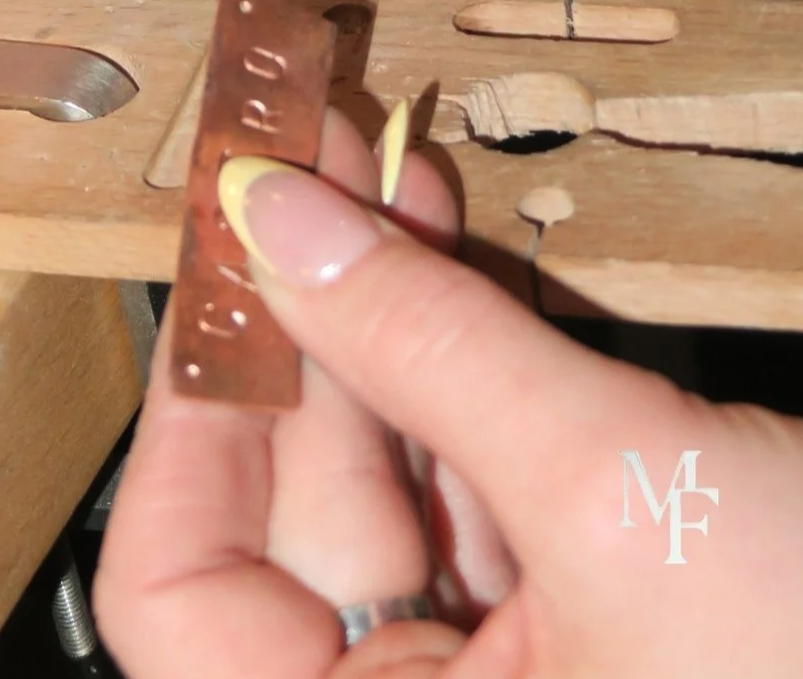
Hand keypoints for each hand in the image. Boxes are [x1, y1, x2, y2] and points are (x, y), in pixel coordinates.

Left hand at [93, 106, 802, 678]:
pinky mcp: (563, 592)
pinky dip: (450, 346)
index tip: (217, 258)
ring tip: (362, 173)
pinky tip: (432, 239)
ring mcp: (495, 660)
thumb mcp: (620, 492)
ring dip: (372, 309)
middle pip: (291, 501)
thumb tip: (268, 212)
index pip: (182, 594)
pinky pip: (465, 457)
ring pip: (381, 461)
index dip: (187, 416)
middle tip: (290, 172)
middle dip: (296, 321)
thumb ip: (427, 345)